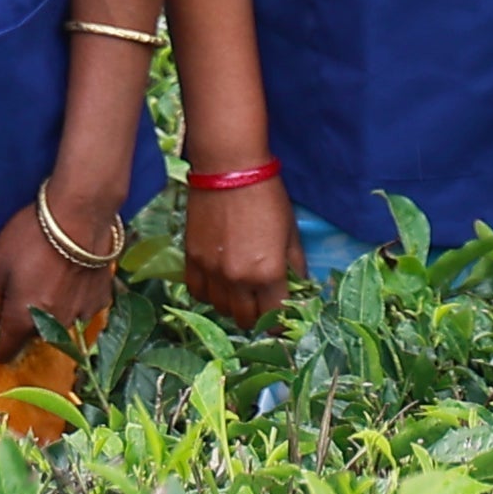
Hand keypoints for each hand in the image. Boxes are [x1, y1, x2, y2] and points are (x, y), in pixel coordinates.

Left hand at [0, 194, 113, 351]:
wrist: (82, 212)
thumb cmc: (31, 237)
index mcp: (25, 322)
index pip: (4, 354)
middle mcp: (55, 327)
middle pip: (30, 335)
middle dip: (22, 318)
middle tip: (22, 282)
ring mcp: (82, 315)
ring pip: (56, 321)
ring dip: (49, 307)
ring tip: (50, 272)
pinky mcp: (101, 300)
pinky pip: (78, 307)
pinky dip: (72, 296)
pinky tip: (71, 271)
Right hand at [184, 174, 305, 325]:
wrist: (229, 170)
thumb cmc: (268, 197)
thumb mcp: (291, 233)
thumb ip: (295, 267)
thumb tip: (300, 290)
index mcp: (268, 273)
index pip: (275, 318)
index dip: (281, 323)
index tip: (282, 320)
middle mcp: (238, 280)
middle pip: (246, 320)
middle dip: (257, 317)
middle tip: (263, 303)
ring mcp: (212, 272)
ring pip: (220, 309)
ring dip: (233, 306)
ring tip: (241, 292)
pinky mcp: (192, 260)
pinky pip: (198, 293)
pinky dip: (210, 294)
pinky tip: (219, 283)